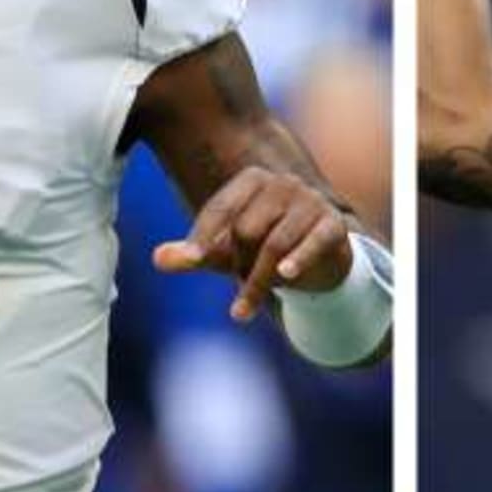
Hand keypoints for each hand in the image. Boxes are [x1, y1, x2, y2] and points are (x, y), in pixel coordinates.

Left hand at [152, 167, 353, 322]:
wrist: (320, 258)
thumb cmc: (264, 247)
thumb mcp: (226, 253)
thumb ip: (193, 254)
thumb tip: (157, 258)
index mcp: (253, 180)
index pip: (221, 207)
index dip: (203, 236)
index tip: (188, 261)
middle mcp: (283, 184)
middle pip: (247, 228)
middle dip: (238, 264)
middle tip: (238, 283)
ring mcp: (311, 202)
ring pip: (275, 244)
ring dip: (258, 281)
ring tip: (242, 310)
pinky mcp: (333, 224)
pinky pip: (313, 241)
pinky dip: (298, 260)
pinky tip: (286, 277)